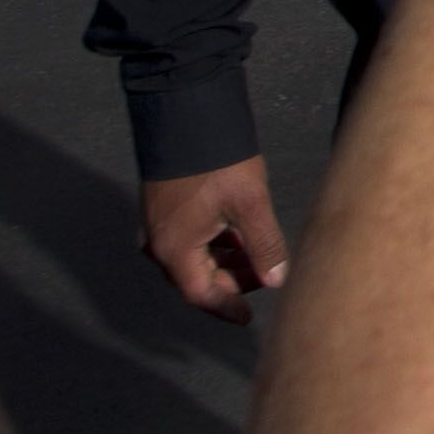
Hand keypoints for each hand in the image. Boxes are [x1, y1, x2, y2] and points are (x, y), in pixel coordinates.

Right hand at [144, 156, 294, 317]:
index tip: (246, 318)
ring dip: (223, 261)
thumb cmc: (219, 162)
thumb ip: (264, 245)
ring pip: (191, 258)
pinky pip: (186, 241)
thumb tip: (277, 280)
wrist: (186, 115)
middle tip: (263, 276)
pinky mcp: (160, 209)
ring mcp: (155, 226)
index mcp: (174, 249)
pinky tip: (237, 234)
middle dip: (229, 282)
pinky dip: (212, 244)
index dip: (226, 307)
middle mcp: (157, 243)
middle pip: (195, 277)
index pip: (200, 294)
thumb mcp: (250, 204)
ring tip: (256, 254)